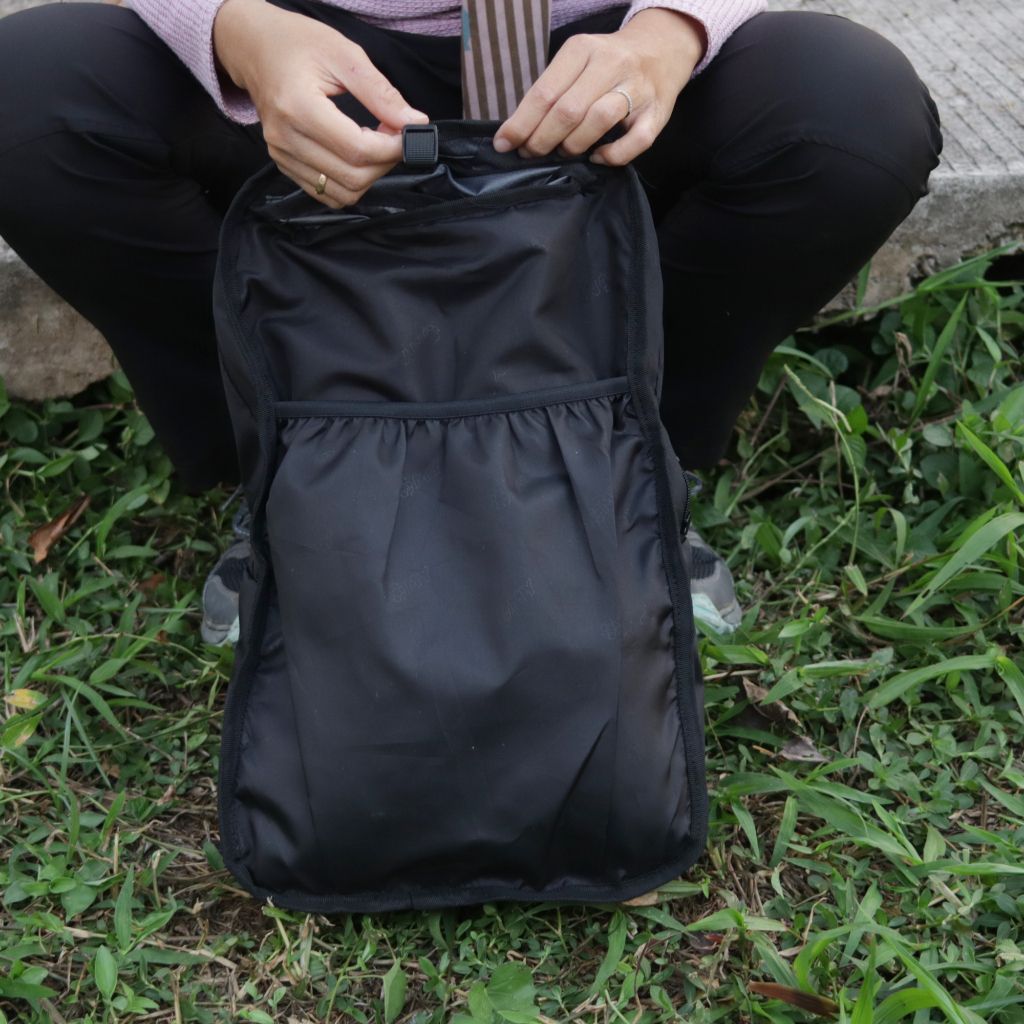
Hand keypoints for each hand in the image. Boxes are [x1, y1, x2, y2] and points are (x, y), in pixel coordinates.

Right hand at [213, 0, 427, 206]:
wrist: (255, 48)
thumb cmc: (298, 44)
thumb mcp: (344, 54)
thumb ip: (381, 92)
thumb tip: (414, 122)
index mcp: (298, 106)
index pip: (357, 149)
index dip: (392, 148)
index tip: (407, 132)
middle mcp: (285, 138)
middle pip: (352, 177)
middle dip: (385, 162)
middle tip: (393, 136)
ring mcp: (282, 155)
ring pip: (342, 192)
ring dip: (370, 175)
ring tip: (374, 144)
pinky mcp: (285, 165)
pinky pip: (327, 193)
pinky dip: (350, 181)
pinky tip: (355, 154)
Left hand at [493, 8, 704, 165]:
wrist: (661, 49)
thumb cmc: (607, 64)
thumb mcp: (576, 63)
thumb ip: (551, 91)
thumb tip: (517, 131)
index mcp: (583, 49)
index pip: (544, 92)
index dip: (521, 123)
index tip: (504, 143)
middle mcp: (611, 64)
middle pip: (568, 109)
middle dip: (542, 139)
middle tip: (532, 153)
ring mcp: (637, 88)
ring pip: (599, 120)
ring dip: (574, 145)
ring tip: (564, 152)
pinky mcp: (657, 111)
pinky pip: (636, 141)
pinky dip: (614, 155)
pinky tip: (598, 157)